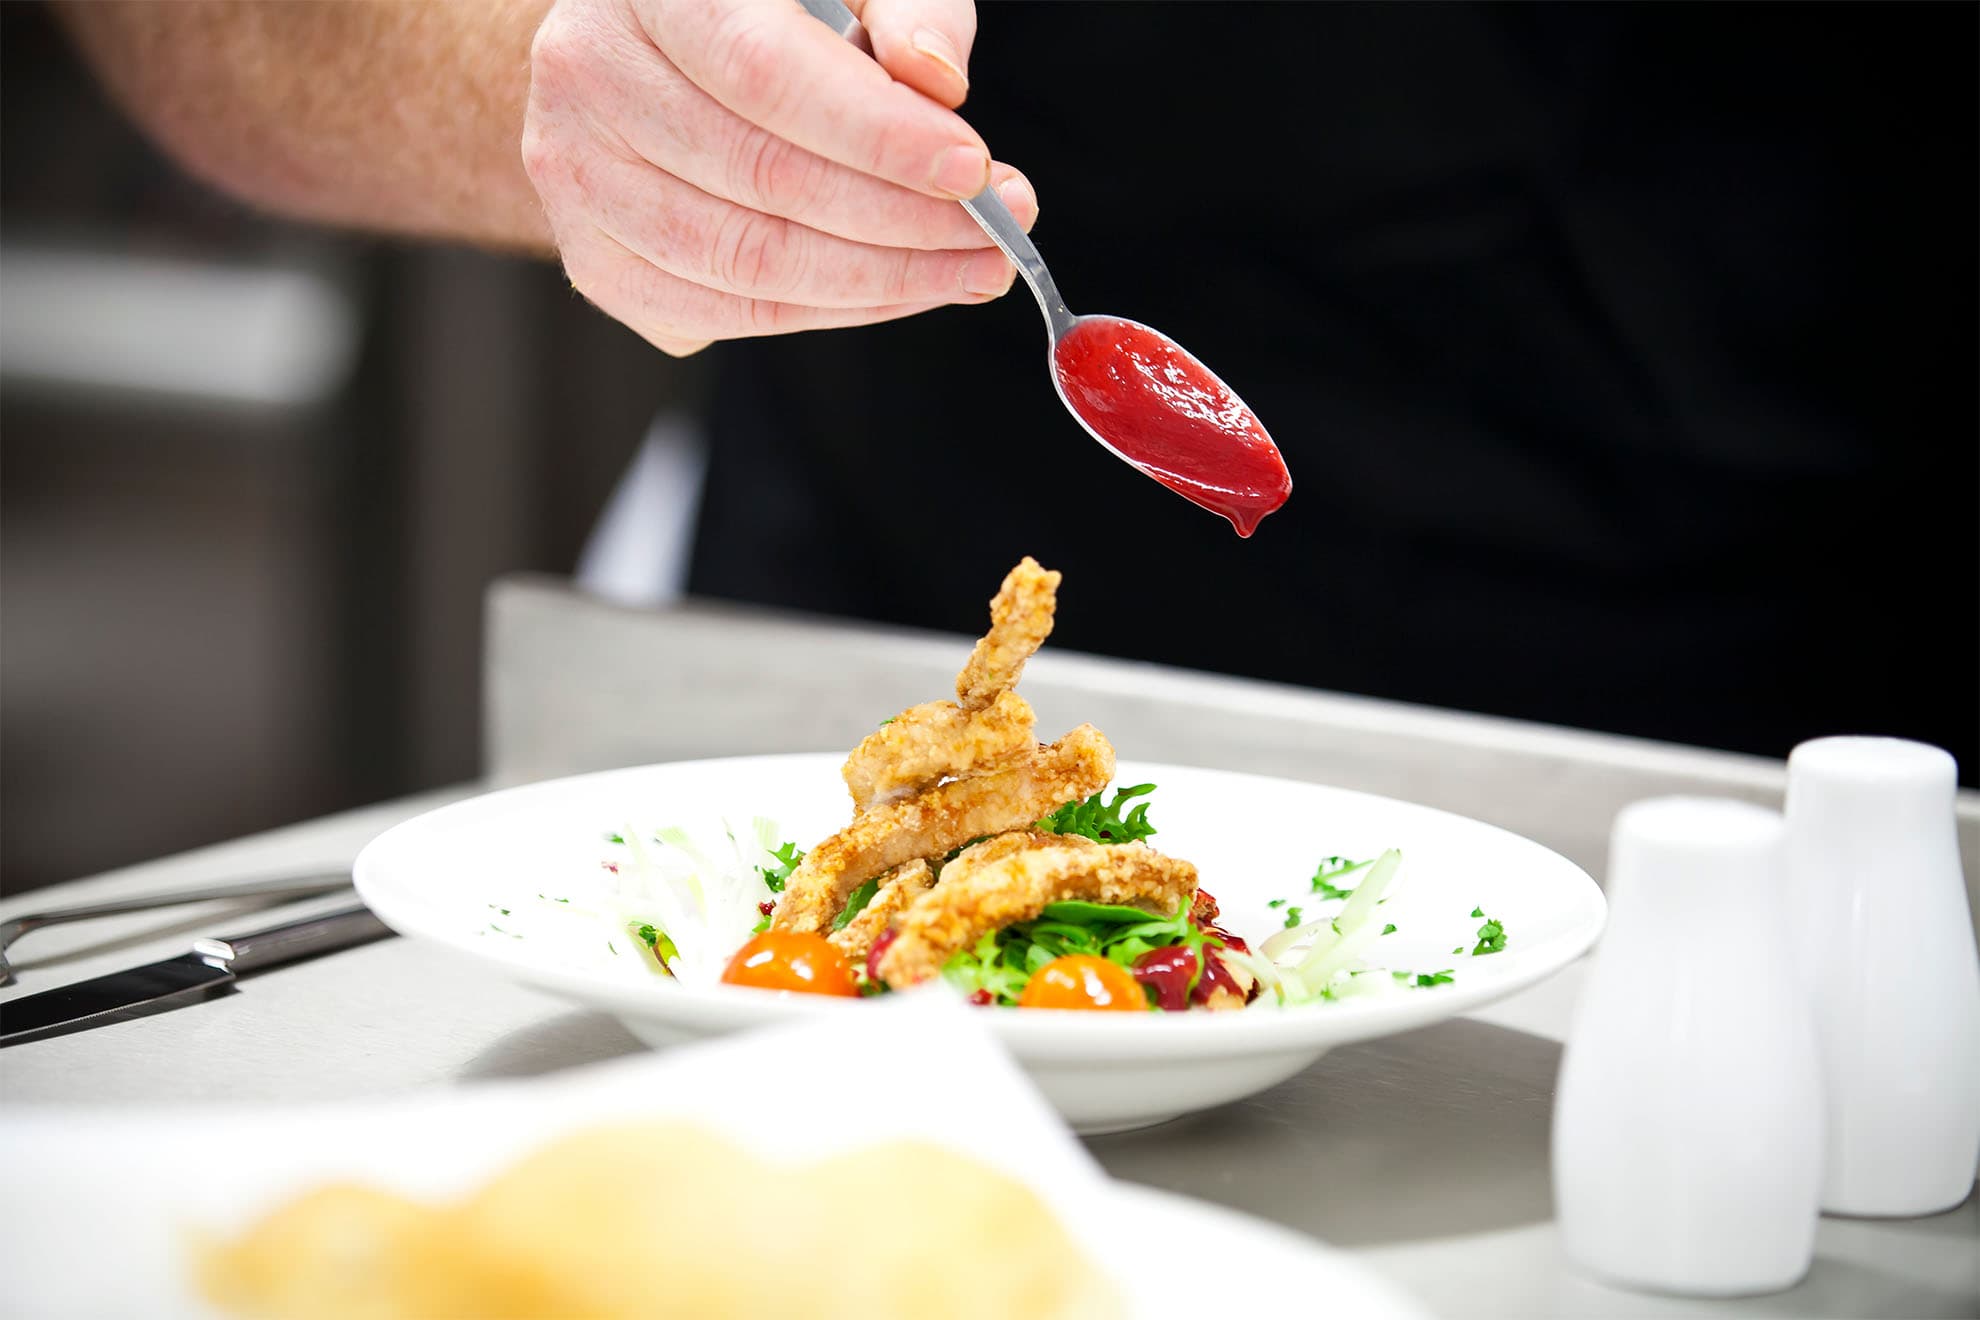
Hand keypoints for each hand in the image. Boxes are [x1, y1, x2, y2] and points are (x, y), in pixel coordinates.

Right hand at [522, 0, 1034, 356]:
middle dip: (903, 221)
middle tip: (1000, 234)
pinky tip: (900, 291)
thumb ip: (906, 8)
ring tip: (969, 269)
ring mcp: (578, 177)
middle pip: (763, 179)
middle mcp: (590, 76)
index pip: (765, 74)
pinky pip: (728, 315)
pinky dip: (831, 312)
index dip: (877, 134)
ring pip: (748, 262)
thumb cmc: (768, 10)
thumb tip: (937, 81)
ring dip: (881, 282)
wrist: (643, 55)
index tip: (974, 169)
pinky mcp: (596, 262)